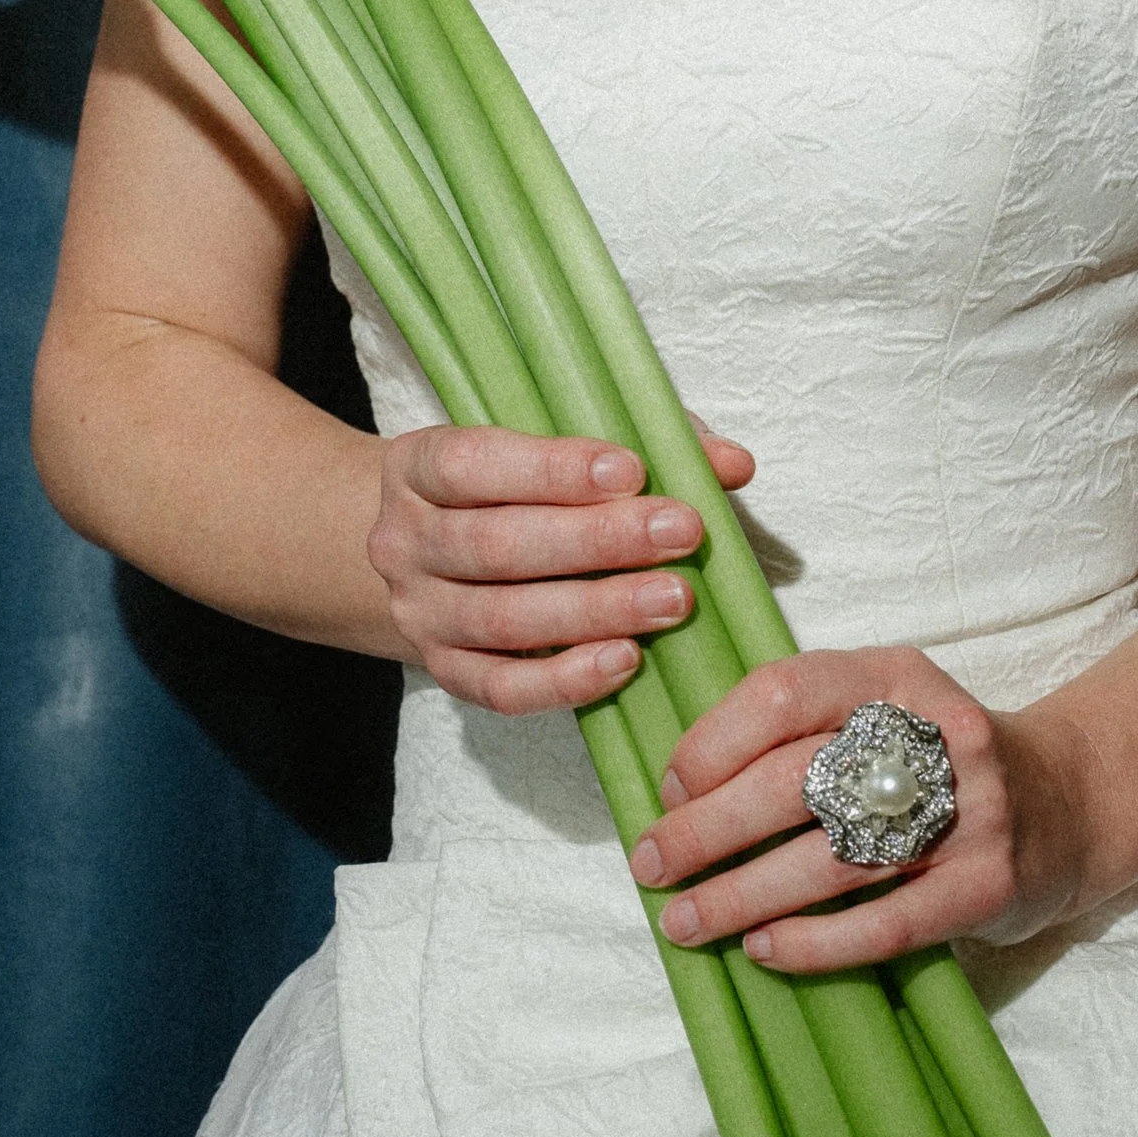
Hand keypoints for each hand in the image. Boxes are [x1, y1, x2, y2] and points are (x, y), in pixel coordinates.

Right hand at [367, 417, 757, 714]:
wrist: (422, 560)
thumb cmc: (504, 492)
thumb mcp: (544, 452)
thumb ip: (638, 447)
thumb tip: (731, 463)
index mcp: (419, 468)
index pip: (474, 465)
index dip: (552, 468)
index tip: (632, 470)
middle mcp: (406, 542)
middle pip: (497, 545)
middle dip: (597, 540)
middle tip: (680, 532)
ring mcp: (421, 614)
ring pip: (504, 618)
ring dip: (596, 609)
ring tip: (674, 599)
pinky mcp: (445, 672)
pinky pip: (503, 689)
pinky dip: (566, 679)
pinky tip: (627, 661)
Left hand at [629, 645, 1093, 968]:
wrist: (1073, 801)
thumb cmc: (941, 760)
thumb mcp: (885, 709)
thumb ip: (805, 727)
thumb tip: (683, 788)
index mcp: (896, 676)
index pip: (786, 693)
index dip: (713, 743)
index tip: (669, 791)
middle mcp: (936, 735)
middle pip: (797, 781)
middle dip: (708, 829)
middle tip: (652, 865)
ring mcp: (969, 812)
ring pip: (832, 859)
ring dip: (744, 896)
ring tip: (684, 922)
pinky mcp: (989, 885)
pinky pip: (886, 922)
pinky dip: (816, 942)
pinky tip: (764, 950)